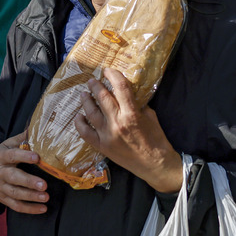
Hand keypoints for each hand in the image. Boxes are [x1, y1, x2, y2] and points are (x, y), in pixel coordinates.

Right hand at [0, 131, 49, 214]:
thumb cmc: (1, 155)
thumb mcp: (8, 144)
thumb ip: (23, 138)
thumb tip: (41, 127)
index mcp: (0, 157)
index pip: (12, 156)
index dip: (24, 156)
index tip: (37, 157)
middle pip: (13, 178)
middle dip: (29, 182)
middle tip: (44, 185)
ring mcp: (0, 187)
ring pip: (15, 194)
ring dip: (31, 197)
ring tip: (46, 197)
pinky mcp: (2, 198)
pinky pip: (15, 206)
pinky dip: (29, 209)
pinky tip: (42, 208)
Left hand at [74, 68, 182, 193]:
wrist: (155, 165)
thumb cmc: (156, 139)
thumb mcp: (151, 116)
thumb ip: (137, 104)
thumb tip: (127, 95)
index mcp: (132, 113)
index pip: (120, 88)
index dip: (113, 75)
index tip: (107, 70)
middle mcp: (117, 123)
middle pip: (102, 98)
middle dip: (96, 85)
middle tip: (92, 80)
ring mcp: (106, 135)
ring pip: (91, 113)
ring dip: (86, 101)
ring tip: (84, 94)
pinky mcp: (101, 146)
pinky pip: (85, 133)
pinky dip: (80, 123)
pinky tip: (79, 116)